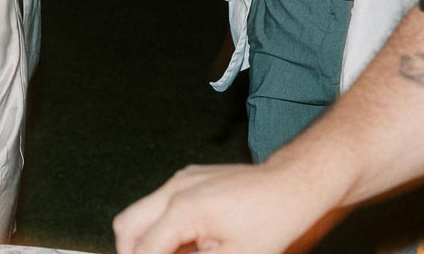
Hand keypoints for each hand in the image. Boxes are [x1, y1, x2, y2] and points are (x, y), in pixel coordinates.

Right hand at [113, 162, 334, 253]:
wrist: (295, 184)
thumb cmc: (273, 222)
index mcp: (182, 210)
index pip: (144, 249)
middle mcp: (174, 189)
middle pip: (127, 226)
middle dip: (132, 252)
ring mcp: (181, 179)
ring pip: (141, 213)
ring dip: (149, 241)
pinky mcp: (190, 177)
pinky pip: (161, 204)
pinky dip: (164, 227)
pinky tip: (189, 245)